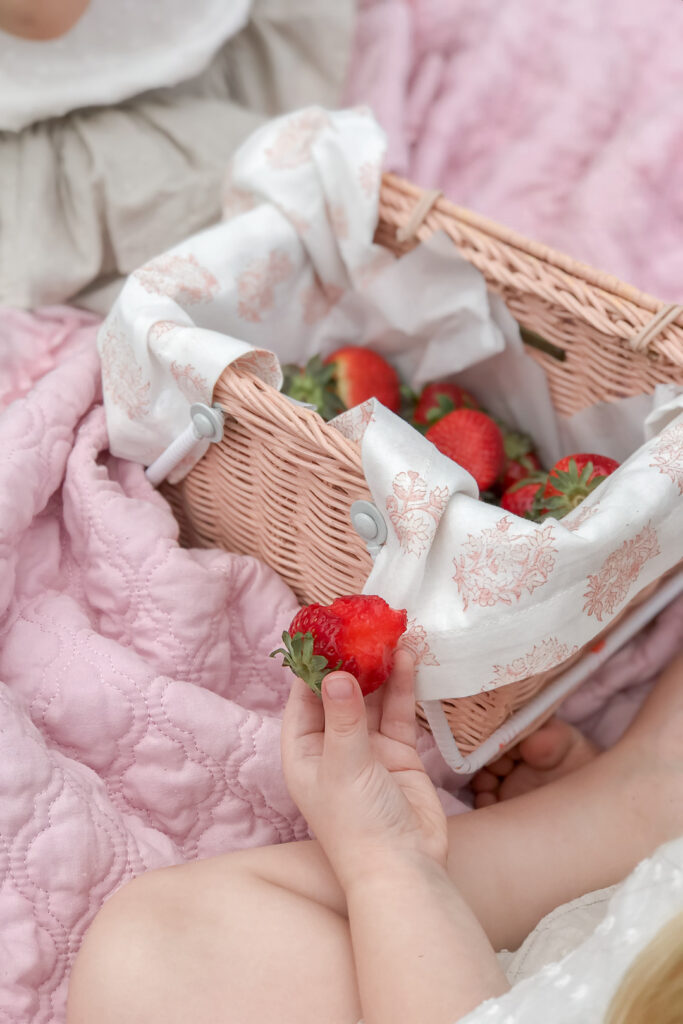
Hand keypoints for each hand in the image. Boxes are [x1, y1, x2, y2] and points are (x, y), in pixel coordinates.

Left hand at [281, 649, 448, 891]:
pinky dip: (402, 685)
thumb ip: (343, 718)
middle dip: (350, 658)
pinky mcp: (398, 752)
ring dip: (379, 667)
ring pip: (370, 696)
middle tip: (362, 621)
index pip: (302, 696)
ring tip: (389, 630)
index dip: (312, 662)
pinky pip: (396, 710)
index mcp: (302, 751)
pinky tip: (407, 657)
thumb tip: (336, 674)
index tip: (325, 627)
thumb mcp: (344, 766)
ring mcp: (366, 748)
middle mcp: (331, 745)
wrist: (405, 869)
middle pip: (338, 691)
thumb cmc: (359, 825)